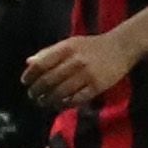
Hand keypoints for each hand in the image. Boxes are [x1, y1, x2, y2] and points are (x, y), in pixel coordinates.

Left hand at [22, 30, 138, 107]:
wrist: (121, 47)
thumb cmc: (93, 46)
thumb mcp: (71, 43)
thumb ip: (50, 52)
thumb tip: (29, 63)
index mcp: (67, 48)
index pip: (41, 64)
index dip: (30, 75)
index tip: (26, 83)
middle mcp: (76, 61)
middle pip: (49, 81)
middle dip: (37, 91)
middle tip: (33, 96)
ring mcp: (87, 74)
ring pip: (61, 92)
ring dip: (49, 100)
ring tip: (44, 103)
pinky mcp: (97, 86)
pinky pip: (77, 99)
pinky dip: (66, 103)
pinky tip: (61, 104)